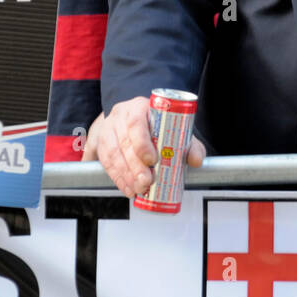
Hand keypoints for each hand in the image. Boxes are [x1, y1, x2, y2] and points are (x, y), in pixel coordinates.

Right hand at [83, 98, 205, 198]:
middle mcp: (121, 115)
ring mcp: (108, 128)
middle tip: (146, 182)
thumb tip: (196, 160)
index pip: (136, 123)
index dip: (142, 143)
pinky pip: (105, 162)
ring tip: (138, 189)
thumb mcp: (177, 128)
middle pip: (124, 142)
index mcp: (140, 107)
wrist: (138, 116)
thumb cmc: (159, 124)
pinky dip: (117, 178)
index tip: (152, 160)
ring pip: (112, 153)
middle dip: (135, 167)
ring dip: (125, 175)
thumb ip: (190, 144)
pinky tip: (127, 188)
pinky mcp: (100, 142)